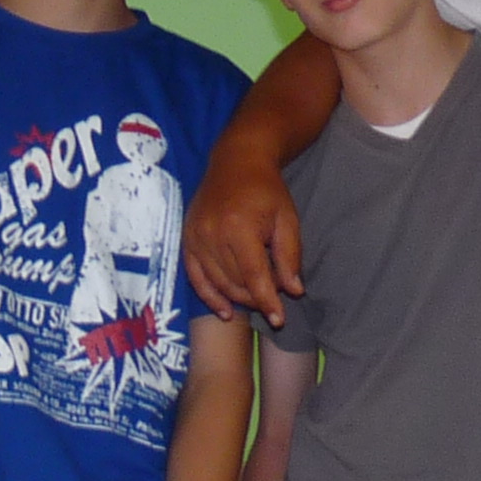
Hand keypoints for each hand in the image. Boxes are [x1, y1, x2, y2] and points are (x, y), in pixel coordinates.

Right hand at [185, 139, 304, 327]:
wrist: (236, 161)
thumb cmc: (266, 190)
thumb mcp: (287, 219)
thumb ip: (290, 255)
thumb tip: (293, 291)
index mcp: (239, 227)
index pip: (254, 276)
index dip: (267, 301)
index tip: (279, 319)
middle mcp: (212, 234)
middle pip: (235, 283)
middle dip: (256, 298)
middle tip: (273, 299)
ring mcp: (195, 237)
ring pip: (217, 283)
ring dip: (238, 298)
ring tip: (255, 300)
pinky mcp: (186, 240)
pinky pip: (196, 277)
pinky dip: (210, 297)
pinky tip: (225, 311)